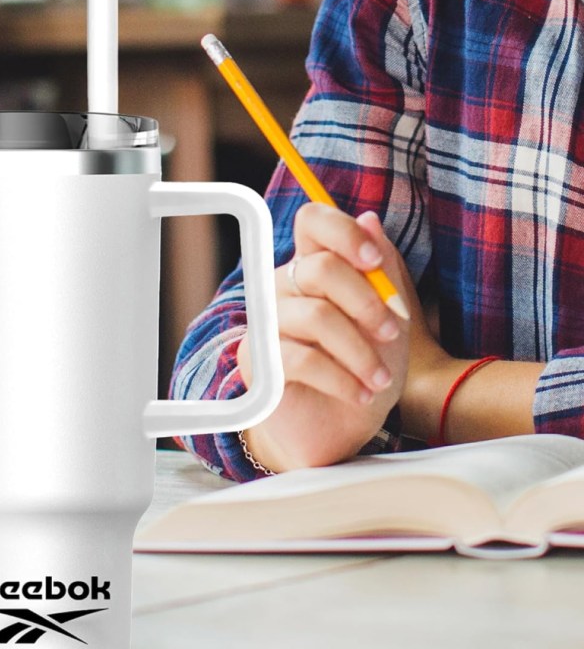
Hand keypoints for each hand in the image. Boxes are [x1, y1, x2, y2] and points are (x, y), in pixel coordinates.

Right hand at [237, 204, 411, 470]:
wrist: (343, 429)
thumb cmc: (365, 369)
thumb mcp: (390, 321)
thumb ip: (383, 272)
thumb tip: (371, 219)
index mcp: (314, 269)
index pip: (313, 222)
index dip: (344, 232)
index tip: (374, 262)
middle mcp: (284, 289)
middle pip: (319, 267)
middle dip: (366, 302)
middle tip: (391, 333)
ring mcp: (266, 324)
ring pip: (316, 316)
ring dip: (359, 351)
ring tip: (380, 379)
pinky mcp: (258, 363)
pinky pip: (301, 359)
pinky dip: (341, 379)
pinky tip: (359, 394)